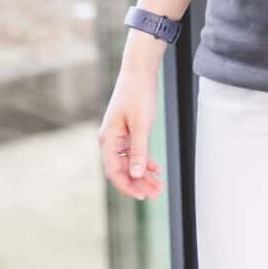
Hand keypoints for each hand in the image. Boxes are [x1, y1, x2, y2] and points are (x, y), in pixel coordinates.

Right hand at [98, 48, 164, 200]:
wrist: (139, 72)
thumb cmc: (138, 94)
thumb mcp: (141, 125)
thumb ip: (139, 150)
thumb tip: (137, 174)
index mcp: (108, 139)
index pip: (114, 171)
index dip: (128, 186)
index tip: (142, 196)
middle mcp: (110, 140)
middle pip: (122, 170)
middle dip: (138, 184)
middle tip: (156, 193)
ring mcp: (118, 137)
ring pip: (130, 163)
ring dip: (143, 175)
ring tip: (159, 186)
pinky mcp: (127, 132)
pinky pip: (134, 153)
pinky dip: (145, 162)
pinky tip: (156, 170)